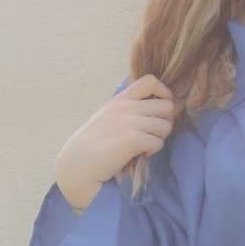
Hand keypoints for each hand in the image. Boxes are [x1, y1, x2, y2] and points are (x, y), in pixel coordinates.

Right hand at [55, 73, 178, 206]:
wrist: (77, 164)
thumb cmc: (93, 143)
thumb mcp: (109, 116)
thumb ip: (128, 109)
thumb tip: (159, 109)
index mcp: (121, 99)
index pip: (150, 81)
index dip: (164, 93)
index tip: (159, 110)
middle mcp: (126, 106)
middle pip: (167, 106)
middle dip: (165, 121)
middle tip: (153, 133)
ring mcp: (130, 122)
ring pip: (166, 126)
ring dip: (159, 138)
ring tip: (144, 145)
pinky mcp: (132, 139)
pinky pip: (158, 143)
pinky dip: (152, 151)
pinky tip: (139, 154)